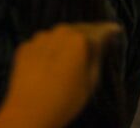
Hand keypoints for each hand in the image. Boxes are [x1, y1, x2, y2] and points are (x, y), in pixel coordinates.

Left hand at [0, 22, 121, 127]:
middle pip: (77, 30)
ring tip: (69, 57)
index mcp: (78, 39)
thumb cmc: (67, 98)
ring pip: (57, 36)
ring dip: (65, 42)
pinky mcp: (24, 47)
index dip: (108, 30)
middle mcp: (58, 32)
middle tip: (94, 44)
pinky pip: (42, 45)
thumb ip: (96, 56)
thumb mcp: (91, 80)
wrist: (29, 110)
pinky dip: (48, 50)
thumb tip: (100, 42)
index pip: (98, 30)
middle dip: (86, 35)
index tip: (115, 29)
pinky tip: (49, 64)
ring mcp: (38, 38)